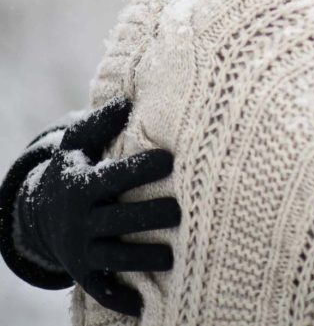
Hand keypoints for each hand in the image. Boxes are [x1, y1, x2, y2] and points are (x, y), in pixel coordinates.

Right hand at [16, 97, 180, 315]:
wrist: (40, 211)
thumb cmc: (75, 168)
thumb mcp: (77, 143)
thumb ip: (100, 122)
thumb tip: (128, 99)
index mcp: (82, 185)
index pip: (113, 177)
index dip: (140, 168)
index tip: (170, 159)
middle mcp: (80, 219)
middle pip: (119, 219)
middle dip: (150, 215)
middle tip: (182, 209)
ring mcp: (82, 248)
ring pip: (116, 256)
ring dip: (145, 258)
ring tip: (175, 255)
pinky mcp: (85, 271)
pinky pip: (102, 289)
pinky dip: (122, 299)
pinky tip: (145, 304)